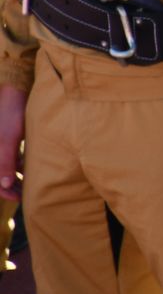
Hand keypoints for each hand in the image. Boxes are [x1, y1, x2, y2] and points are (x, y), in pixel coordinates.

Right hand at [0, 84, 24, 201]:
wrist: (14, 95)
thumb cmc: (11, 116)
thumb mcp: (9, 141)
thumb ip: (6, 163)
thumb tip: (5, 185)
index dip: (4, 192)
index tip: (19, 198)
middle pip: (0, 177)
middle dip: (11, 187)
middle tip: (26, 194)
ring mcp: (0, 148)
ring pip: (5, 168)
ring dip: (15, 177)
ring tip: (29, 185)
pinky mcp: (7, 142)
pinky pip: (10, 158)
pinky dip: (18, 165)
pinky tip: (28, 168)